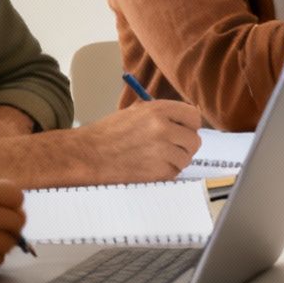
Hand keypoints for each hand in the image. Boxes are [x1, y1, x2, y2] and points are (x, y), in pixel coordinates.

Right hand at [70, 99, 200, 182]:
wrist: (89, 155)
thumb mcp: (136, 112)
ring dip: (176, 160)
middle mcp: (164, 129)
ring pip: (186, 158)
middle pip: (194, 140)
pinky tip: (150, 167)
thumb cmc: (109, 133)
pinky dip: (166, 172)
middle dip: (185, 145)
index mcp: (158, 110)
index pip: (193, 116)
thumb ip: (162, 114)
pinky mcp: (158, 172)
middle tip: (172, 148)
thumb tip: (184, 121)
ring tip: (158, 159)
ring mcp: (162, 151)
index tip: (184, 130)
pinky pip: (174, 173)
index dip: (190, 125)